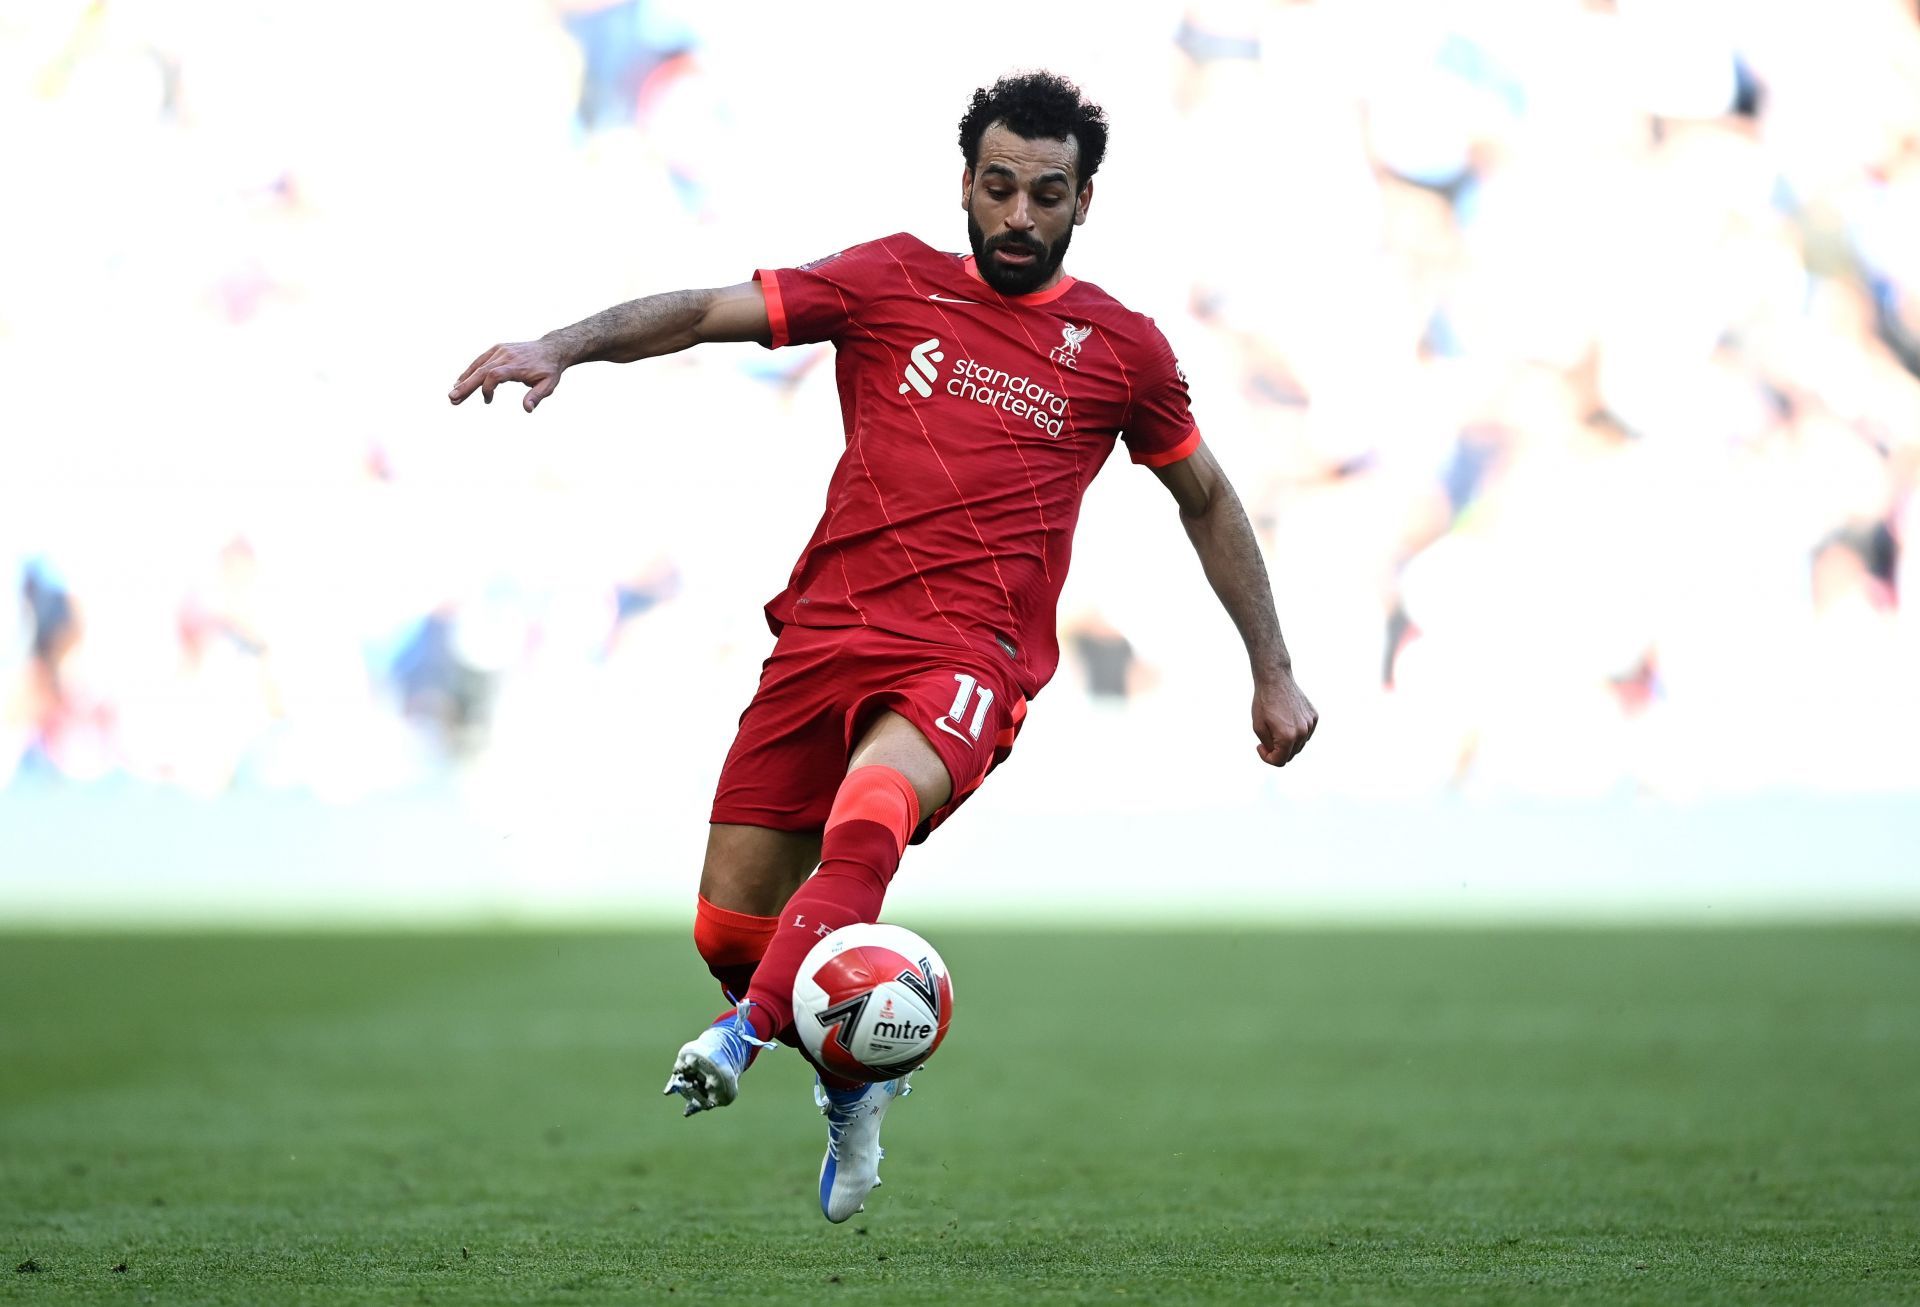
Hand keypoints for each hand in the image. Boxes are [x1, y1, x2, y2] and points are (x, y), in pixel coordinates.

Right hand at [447, 339, 570, 411]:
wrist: (552, 348)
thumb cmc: (549, 370)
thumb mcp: (548, 385)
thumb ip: (537, 396)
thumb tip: (527, 409)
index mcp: (517, 365)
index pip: (495, 375)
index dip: (487, 388)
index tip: (488, 401)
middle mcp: (505, 355)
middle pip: (481, 371)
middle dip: (466, 385)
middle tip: (452, 398)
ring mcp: (500, 350)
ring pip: (478, 365)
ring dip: (464, 379)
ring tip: (453, 394)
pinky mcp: (498, 349)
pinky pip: (481, 360)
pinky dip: (470, 371)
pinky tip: (461, 381)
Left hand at [1253, 669, 1316, 766]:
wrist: (1275, 680)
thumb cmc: (1264, 702)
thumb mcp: (1258, 727)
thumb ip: (1269, 746)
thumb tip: (1277, 754)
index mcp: (1287, 737)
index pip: (1280, 761)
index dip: (1267, 758)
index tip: (1260, 746)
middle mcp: (1302, 733)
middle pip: (1291, 754)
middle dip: (1278, 751)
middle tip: (1267, 739)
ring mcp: (1310, 724)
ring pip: (1300, 744)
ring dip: (1288, 742)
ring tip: (1277, 727)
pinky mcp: (1314, 717)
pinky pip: (1306, 733)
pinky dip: (1297, 732)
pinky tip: (1287, 720)